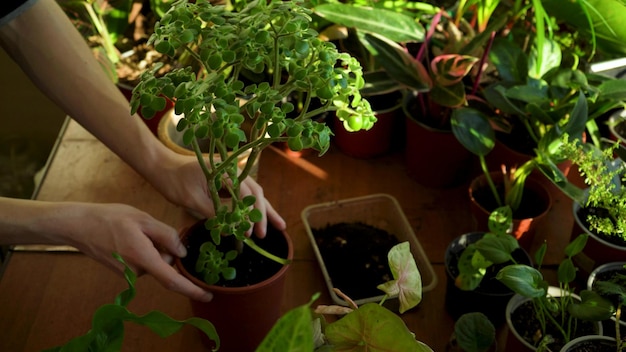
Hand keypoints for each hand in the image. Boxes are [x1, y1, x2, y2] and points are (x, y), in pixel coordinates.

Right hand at [58, 202, 213, 301]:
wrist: (78, 226)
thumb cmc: (111, 219)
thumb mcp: (143, 219)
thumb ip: (166, 235)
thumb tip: (182, 253)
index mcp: (144, 259)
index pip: (172, 280)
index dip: (191, 289)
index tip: (207, 294)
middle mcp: (137, 271)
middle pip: (165, 265)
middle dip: (167, 250)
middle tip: (155, 229)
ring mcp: (128, 273)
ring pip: (154, 262)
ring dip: (154, 248)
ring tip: (137, 230)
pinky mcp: (122, 271)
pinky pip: (143, 262)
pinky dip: (145, 250)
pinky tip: (131, 236)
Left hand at [145, 151, 285, 236]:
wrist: (162, 167)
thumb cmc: (174, 181)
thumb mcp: (193, 199)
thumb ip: (215, 212)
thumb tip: (233, 229)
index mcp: (226, 171)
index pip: (246, 195)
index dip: (250, 216)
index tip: (249, 233)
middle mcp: (233, 170)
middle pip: (256, 193)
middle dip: (263, 215)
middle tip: (264, 235)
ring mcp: (232, 174)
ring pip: (254, 194)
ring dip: (263, 211)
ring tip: (278, 226)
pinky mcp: (227, 181)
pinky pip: (244, 194)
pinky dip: (252, 207)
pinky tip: (259, 218)